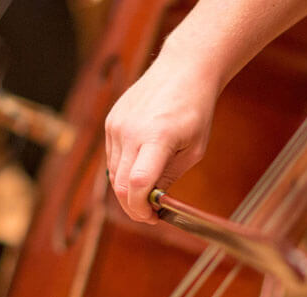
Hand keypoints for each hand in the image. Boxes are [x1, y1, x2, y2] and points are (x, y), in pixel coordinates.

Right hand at [105, 56, 219, 223]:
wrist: (183, 69)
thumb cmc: (196, 109)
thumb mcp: (194, 150)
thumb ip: (170, 176)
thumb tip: (153, 201)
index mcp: (157, 137)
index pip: (137, 183)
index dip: (141, 208)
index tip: (152, 217)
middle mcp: (130, 131)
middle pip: (119, 184)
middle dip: (133, 205)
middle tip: (150, 213)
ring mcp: (117, 124)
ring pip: (112, 172)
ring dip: (127, 188)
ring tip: (147, 192)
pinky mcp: (111, 120)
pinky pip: (112, 156)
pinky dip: (123, 169)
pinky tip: (140, 167)